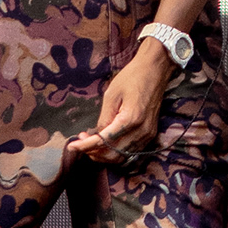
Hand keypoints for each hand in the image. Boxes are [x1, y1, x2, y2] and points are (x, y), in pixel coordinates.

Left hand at [62, 40, 173, 164]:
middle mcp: (141, 131)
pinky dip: (116, 152)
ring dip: (104, 155)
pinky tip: (106, 144)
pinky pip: (131, 152)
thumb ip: (104, 118)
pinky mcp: (150, 134)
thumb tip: (97, 135)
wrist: (155, 70)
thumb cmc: (132, 77)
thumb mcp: (111, 94)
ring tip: (91, 144)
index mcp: (130, 119)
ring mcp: (147, 134)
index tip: (72, 146)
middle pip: (113, 154)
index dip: (86, 146)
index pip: (104, 141)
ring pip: (122, 157)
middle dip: (94, 152)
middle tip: (81, 142)